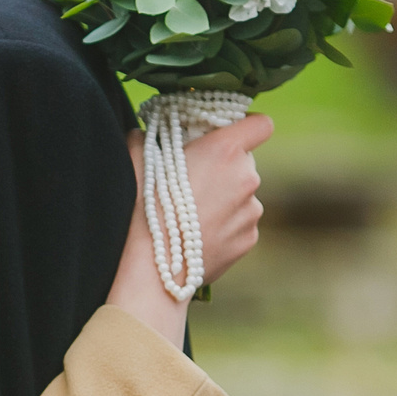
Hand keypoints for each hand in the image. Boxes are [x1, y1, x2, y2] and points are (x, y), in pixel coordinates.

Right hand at [107, 114, 270, 343]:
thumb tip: (143, 133)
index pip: (260, 124)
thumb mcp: (136, 162)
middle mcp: (247, 177)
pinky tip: (197, 236)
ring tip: (190, 216)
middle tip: (191, 180)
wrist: (155, 271)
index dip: (246, 126)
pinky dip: (224, 225)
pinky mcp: (250, 238)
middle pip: (245, 161)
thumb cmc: (143, 211)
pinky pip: (240, 223)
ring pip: (242, 194)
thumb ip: (145, 139)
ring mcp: (252, 210)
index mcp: (224, 150)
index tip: (226, 134)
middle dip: (223, 167)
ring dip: (223, 198)